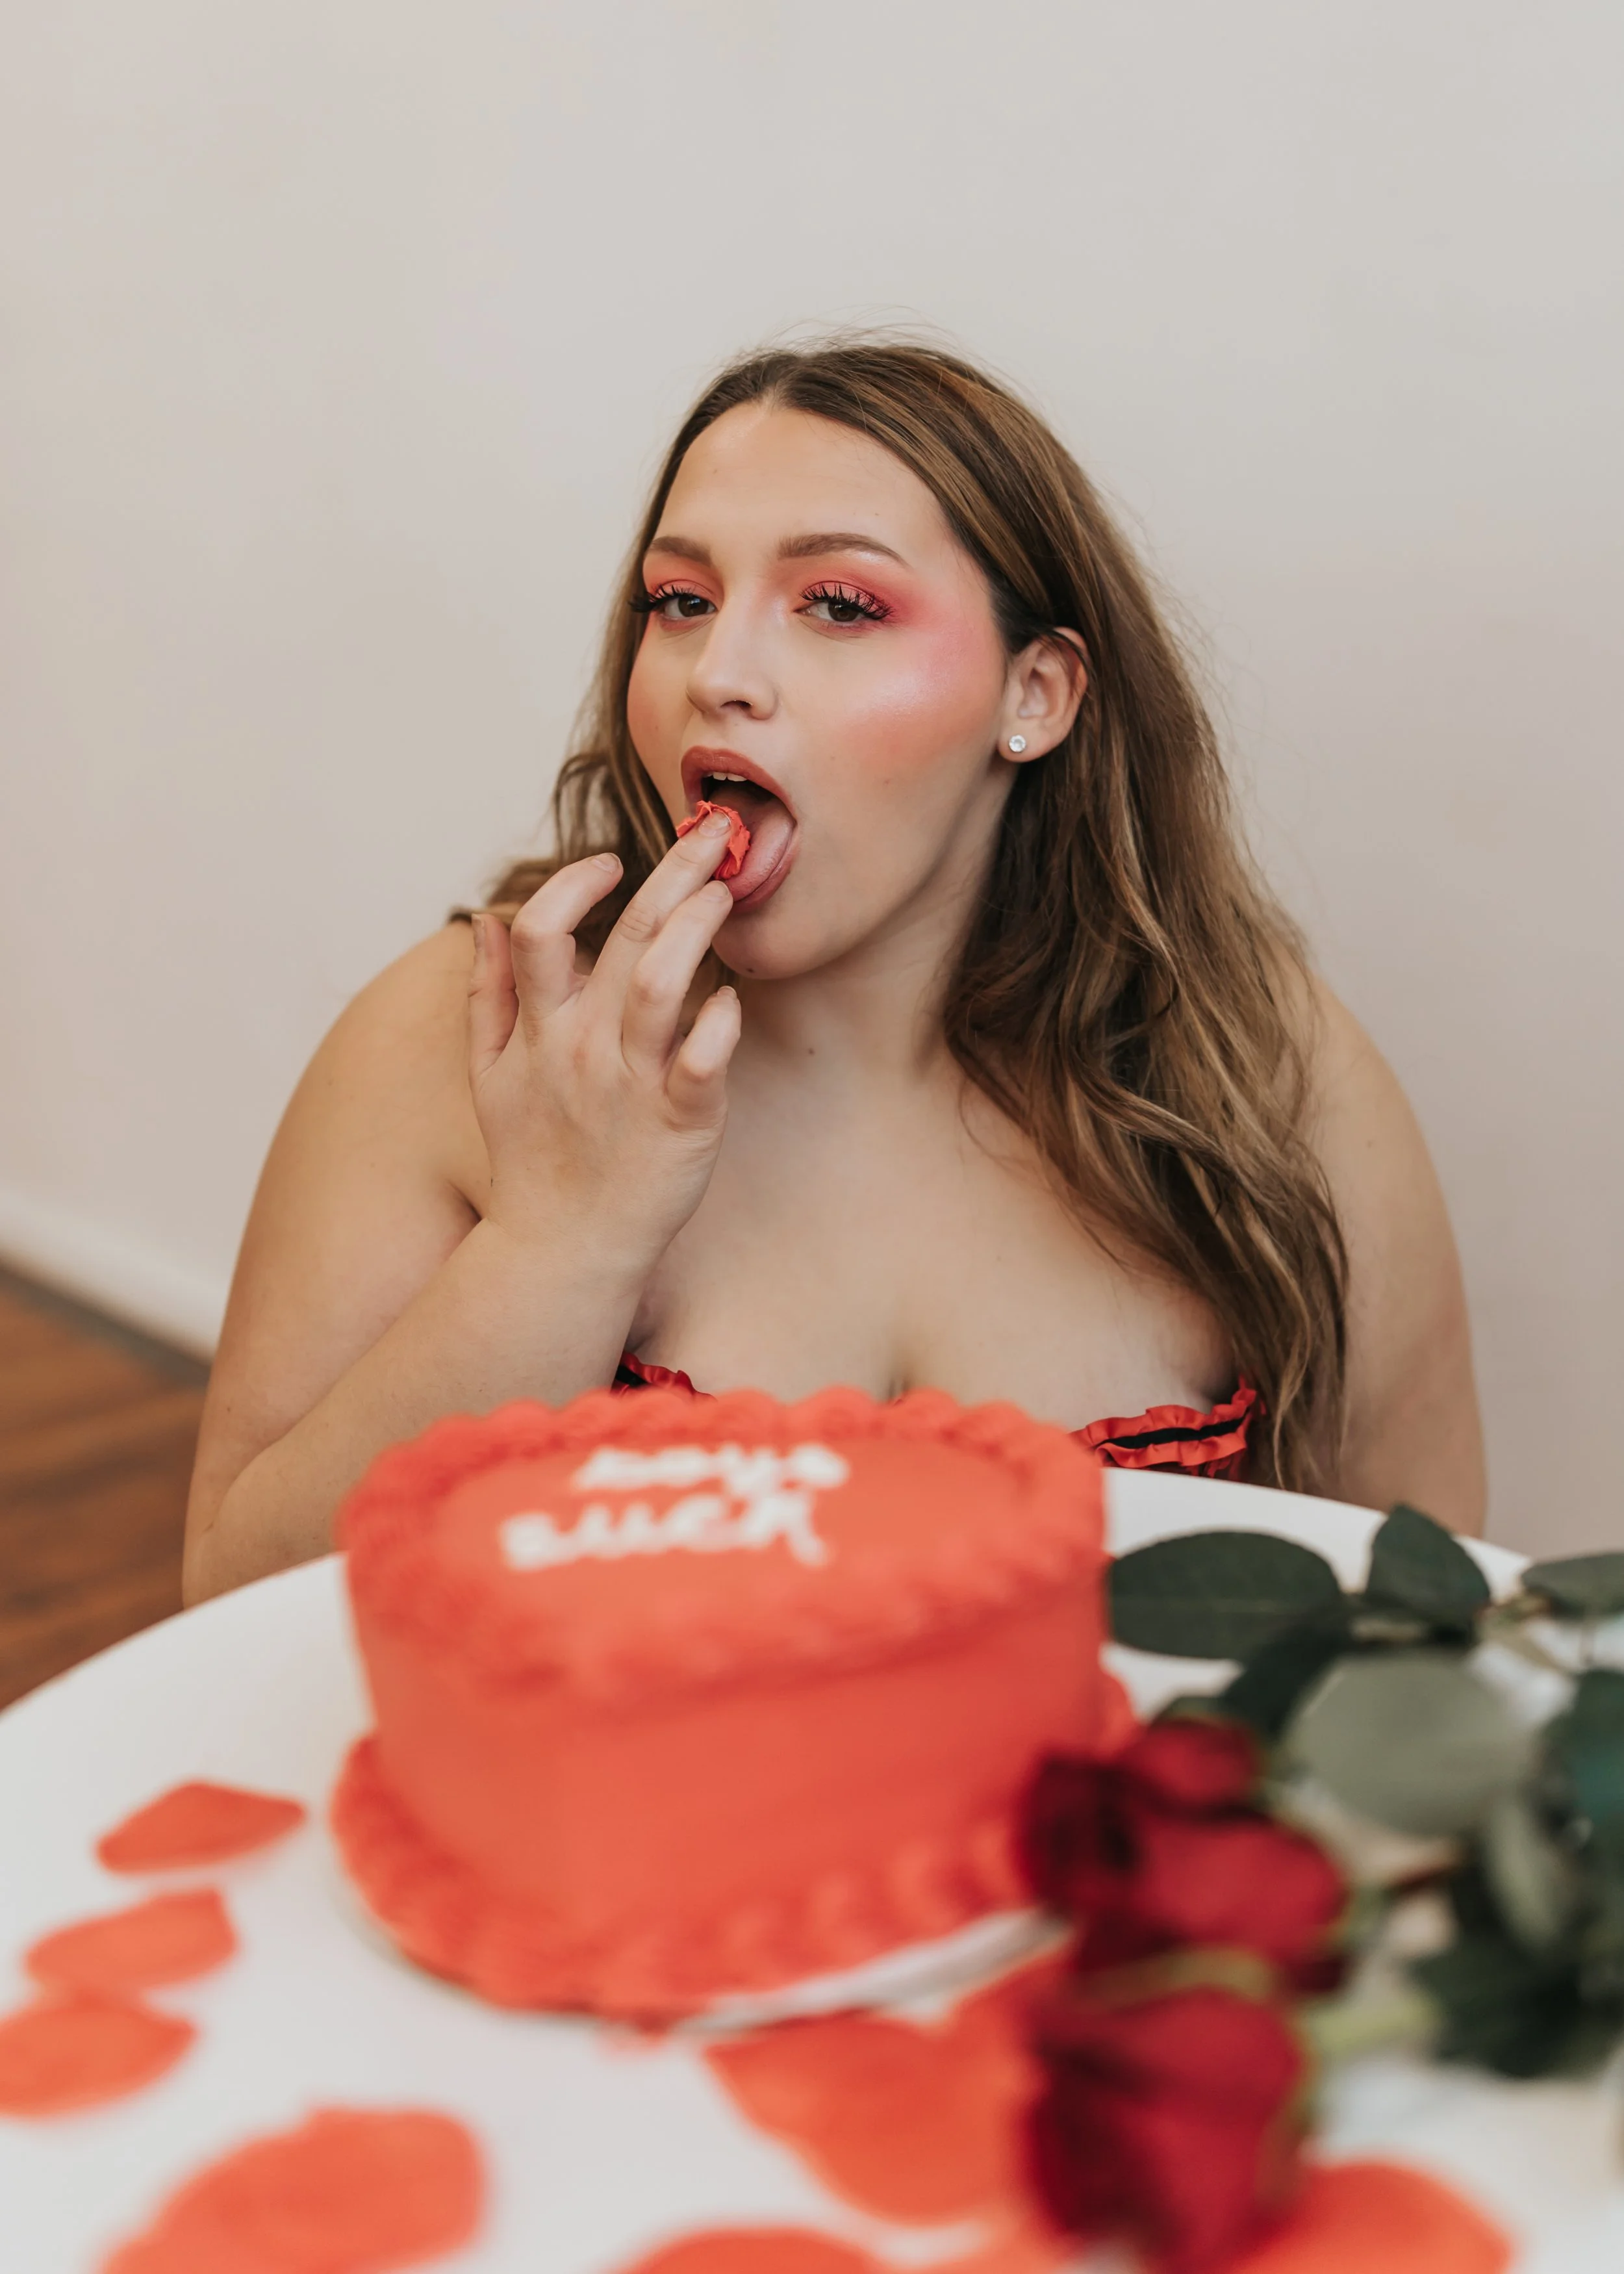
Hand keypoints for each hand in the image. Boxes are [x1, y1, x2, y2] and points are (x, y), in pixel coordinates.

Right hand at [467, 812, 741, 1277]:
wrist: (561, 1253)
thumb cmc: (532, 1159)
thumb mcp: (488, 1076)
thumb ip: (488, 993)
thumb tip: (487, 917)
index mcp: (539, 1031)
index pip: (543, 929)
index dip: (575, 884)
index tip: (612, 864)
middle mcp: (583, 1049)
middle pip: (627, 938)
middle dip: (675, 873)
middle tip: (717, 834)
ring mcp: (631, 1086)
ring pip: (664, 985)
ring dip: (699, 929)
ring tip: (729, 895)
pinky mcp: (679, 1125)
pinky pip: (703, 1064)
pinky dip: (721, 1025)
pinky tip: (734, 1000)